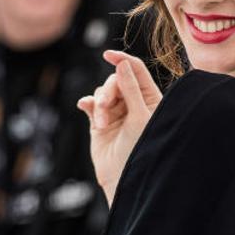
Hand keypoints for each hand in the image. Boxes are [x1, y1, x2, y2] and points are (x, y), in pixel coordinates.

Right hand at [78, 50, 162, 204]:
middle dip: (108, 91)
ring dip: (99, 104)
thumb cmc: (140, 150)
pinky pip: (91, 104)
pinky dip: (87, 103)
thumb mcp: (139, 117)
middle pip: (116, 80)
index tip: (108, 55)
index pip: (136, 71)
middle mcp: (133, 103)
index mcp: (150, 99)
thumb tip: (123, 63)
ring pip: (102, 92)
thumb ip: (131, 89)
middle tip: (104, 107)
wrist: (124, 179)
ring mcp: (116, 112)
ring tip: (101, 122)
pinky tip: (84, 106)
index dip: (123, 60)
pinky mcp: (99, 122)